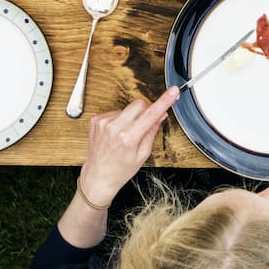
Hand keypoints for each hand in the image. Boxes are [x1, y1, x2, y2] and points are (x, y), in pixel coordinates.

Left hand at [80, 88, 179, 208]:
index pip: (151, 114)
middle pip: (139, 104)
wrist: (98, 176)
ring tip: (124, 135)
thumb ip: (151, 132)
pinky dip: (118, 120)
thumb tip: (160, 115)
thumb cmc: (120, 170)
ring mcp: (103, 122)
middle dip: (144, 112)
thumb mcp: (142, 155)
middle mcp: (114, 128)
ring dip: (130, 118)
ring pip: (127, 108)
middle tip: (142, 127)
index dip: (164, 101)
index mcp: (128, 138)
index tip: (173, 92)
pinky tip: (115, 133)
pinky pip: (115, 111)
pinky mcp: (96, 120)